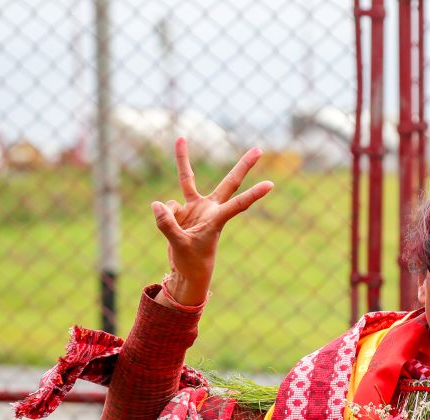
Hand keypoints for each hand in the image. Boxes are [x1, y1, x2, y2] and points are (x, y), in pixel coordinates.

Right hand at [152, 137, 273, 305]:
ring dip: (183, 159)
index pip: (239, 204)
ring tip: (180, 138)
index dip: (253, 195)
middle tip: (260, 149)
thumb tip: (157, 204)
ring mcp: (196, 207)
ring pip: (188, 179)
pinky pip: (167, 206)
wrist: (186, 270)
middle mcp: (210, 209)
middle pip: (230, 182)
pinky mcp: (182, 210)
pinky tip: (168, 226)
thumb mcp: (179, 245)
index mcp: (217, 220)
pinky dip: (163, 215)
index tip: (271, 185)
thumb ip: (167, 225)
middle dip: (244, 165)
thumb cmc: (192, 262)